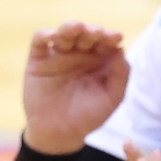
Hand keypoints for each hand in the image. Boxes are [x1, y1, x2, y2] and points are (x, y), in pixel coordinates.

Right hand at [21, 24, 128, 154]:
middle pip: (86, 33)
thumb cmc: (88, 116)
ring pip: (65, 32)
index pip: (106, 41)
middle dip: (92, 30)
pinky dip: (45, 34)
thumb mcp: (111, 99)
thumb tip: (120, 49)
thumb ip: (120, 76)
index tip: (116, 37)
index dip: (110, 36)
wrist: (59, 134)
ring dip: (71, 27)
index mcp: (99, 60)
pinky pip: (39, 41)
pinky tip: (52, 36)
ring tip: (77, 28)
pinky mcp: (39, 60)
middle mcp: (80, 53)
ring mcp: (59, 55)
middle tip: (96, 34)